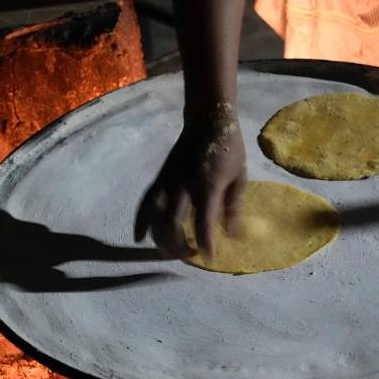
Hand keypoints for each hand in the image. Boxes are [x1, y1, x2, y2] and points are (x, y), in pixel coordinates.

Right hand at [134, 104, 246, 258]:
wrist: (207, 120)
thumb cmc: (228, 149)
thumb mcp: (239, 177)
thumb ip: (234, 207)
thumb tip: (233, 235)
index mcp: (207, 186)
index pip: (203, 221)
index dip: (205, 243)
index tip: (208, 258)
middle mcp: (183, 185)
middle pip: (172, 223)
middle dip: (178, 246)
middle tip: (189, 255)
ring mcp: (168, 181)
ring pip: (155, 216)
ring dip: (159, 238)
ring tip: (169, 251)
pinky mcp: (159, 177)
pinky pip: (145, 202)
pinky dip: (140, 221)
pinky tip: (139, 238)